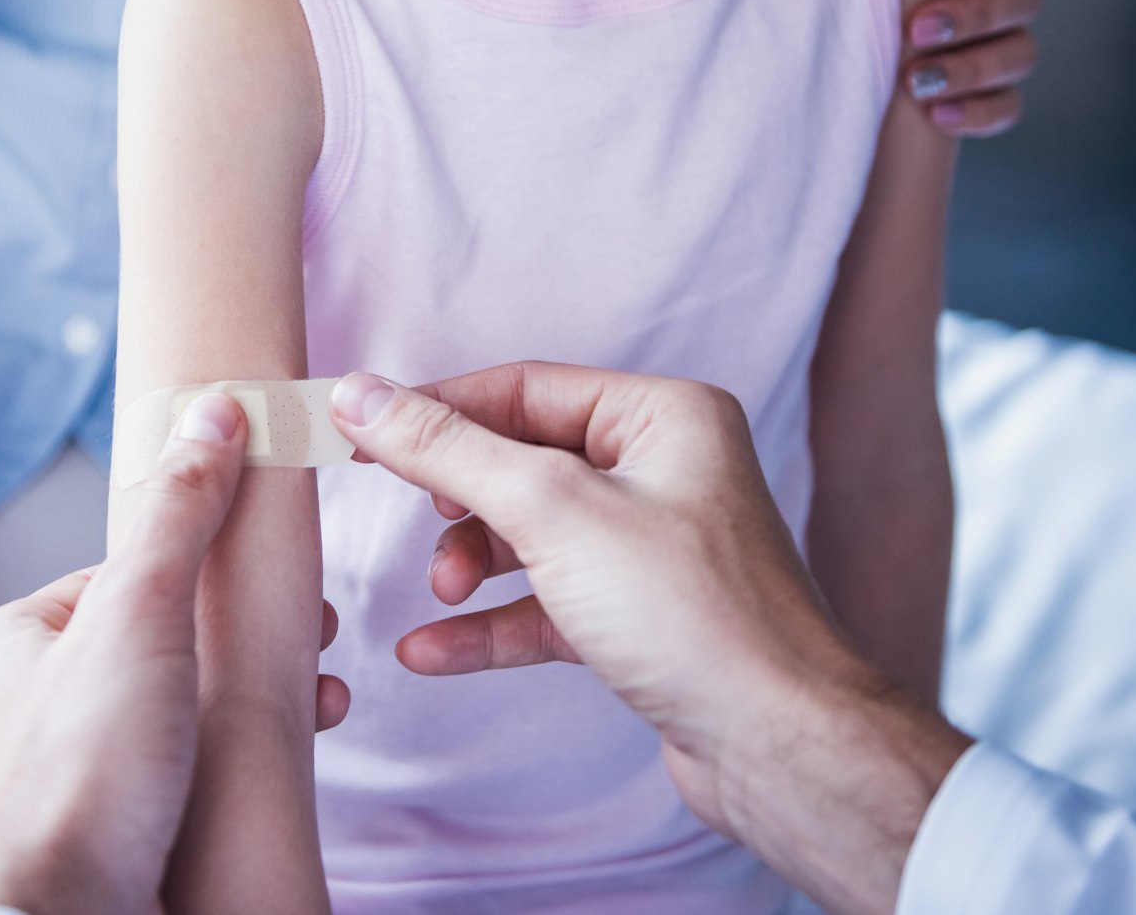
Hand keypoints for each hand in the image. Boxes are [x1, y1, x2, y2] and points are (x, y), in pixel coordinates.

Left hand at [0, 394, 347, 914]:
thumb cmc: (79, 782)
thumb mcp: (138, 612)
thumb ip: (178, 512)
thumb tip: (214, 414)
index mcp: (18, 641)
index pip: (128, 568)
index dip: (209, 564)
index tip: (273, 572)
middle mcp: (40, 704)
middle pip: (169, 637)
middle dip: (250, 638)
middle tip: (313, 637)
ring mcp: (84, 769)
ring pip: (190, 705)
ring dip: (261, 697)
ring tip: (316, 701)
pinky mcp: (126, 825)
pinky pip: (200, 769)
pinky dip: (251, 757)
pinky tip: (288, 758)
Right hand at [329, 364, 897, 832]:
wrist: (778, 746)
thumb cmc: (696, 614)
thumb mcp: (552, 513)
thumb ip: (448, 451)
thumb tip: (362, 396)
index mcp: (663, 417)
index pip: (523, 389)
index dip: (437, 410)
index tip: (357, 431)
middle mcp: (664, 470)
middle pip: (523, 461)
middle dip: (459, 498)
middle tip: (414, 522)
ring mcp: (652, 548)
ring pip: (530, 536)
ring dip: (471, 563)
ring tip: (440, 593)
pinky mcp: (640, 619)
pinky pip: (545, 605)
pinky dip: (490, 624)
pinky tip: (431, 651)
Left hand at [895, 0, 1048, 137]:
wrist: (806, 12)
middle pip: (1025, 0)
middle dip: (975, 15)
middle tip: (917, 28)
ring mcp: (996, 44)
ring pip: (1019, 57)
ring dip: (972, 69)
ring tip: (915, 80)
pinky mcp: (979, 95)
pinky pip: (1005, 110)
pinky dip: (977, 114)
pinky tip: (935, 116)